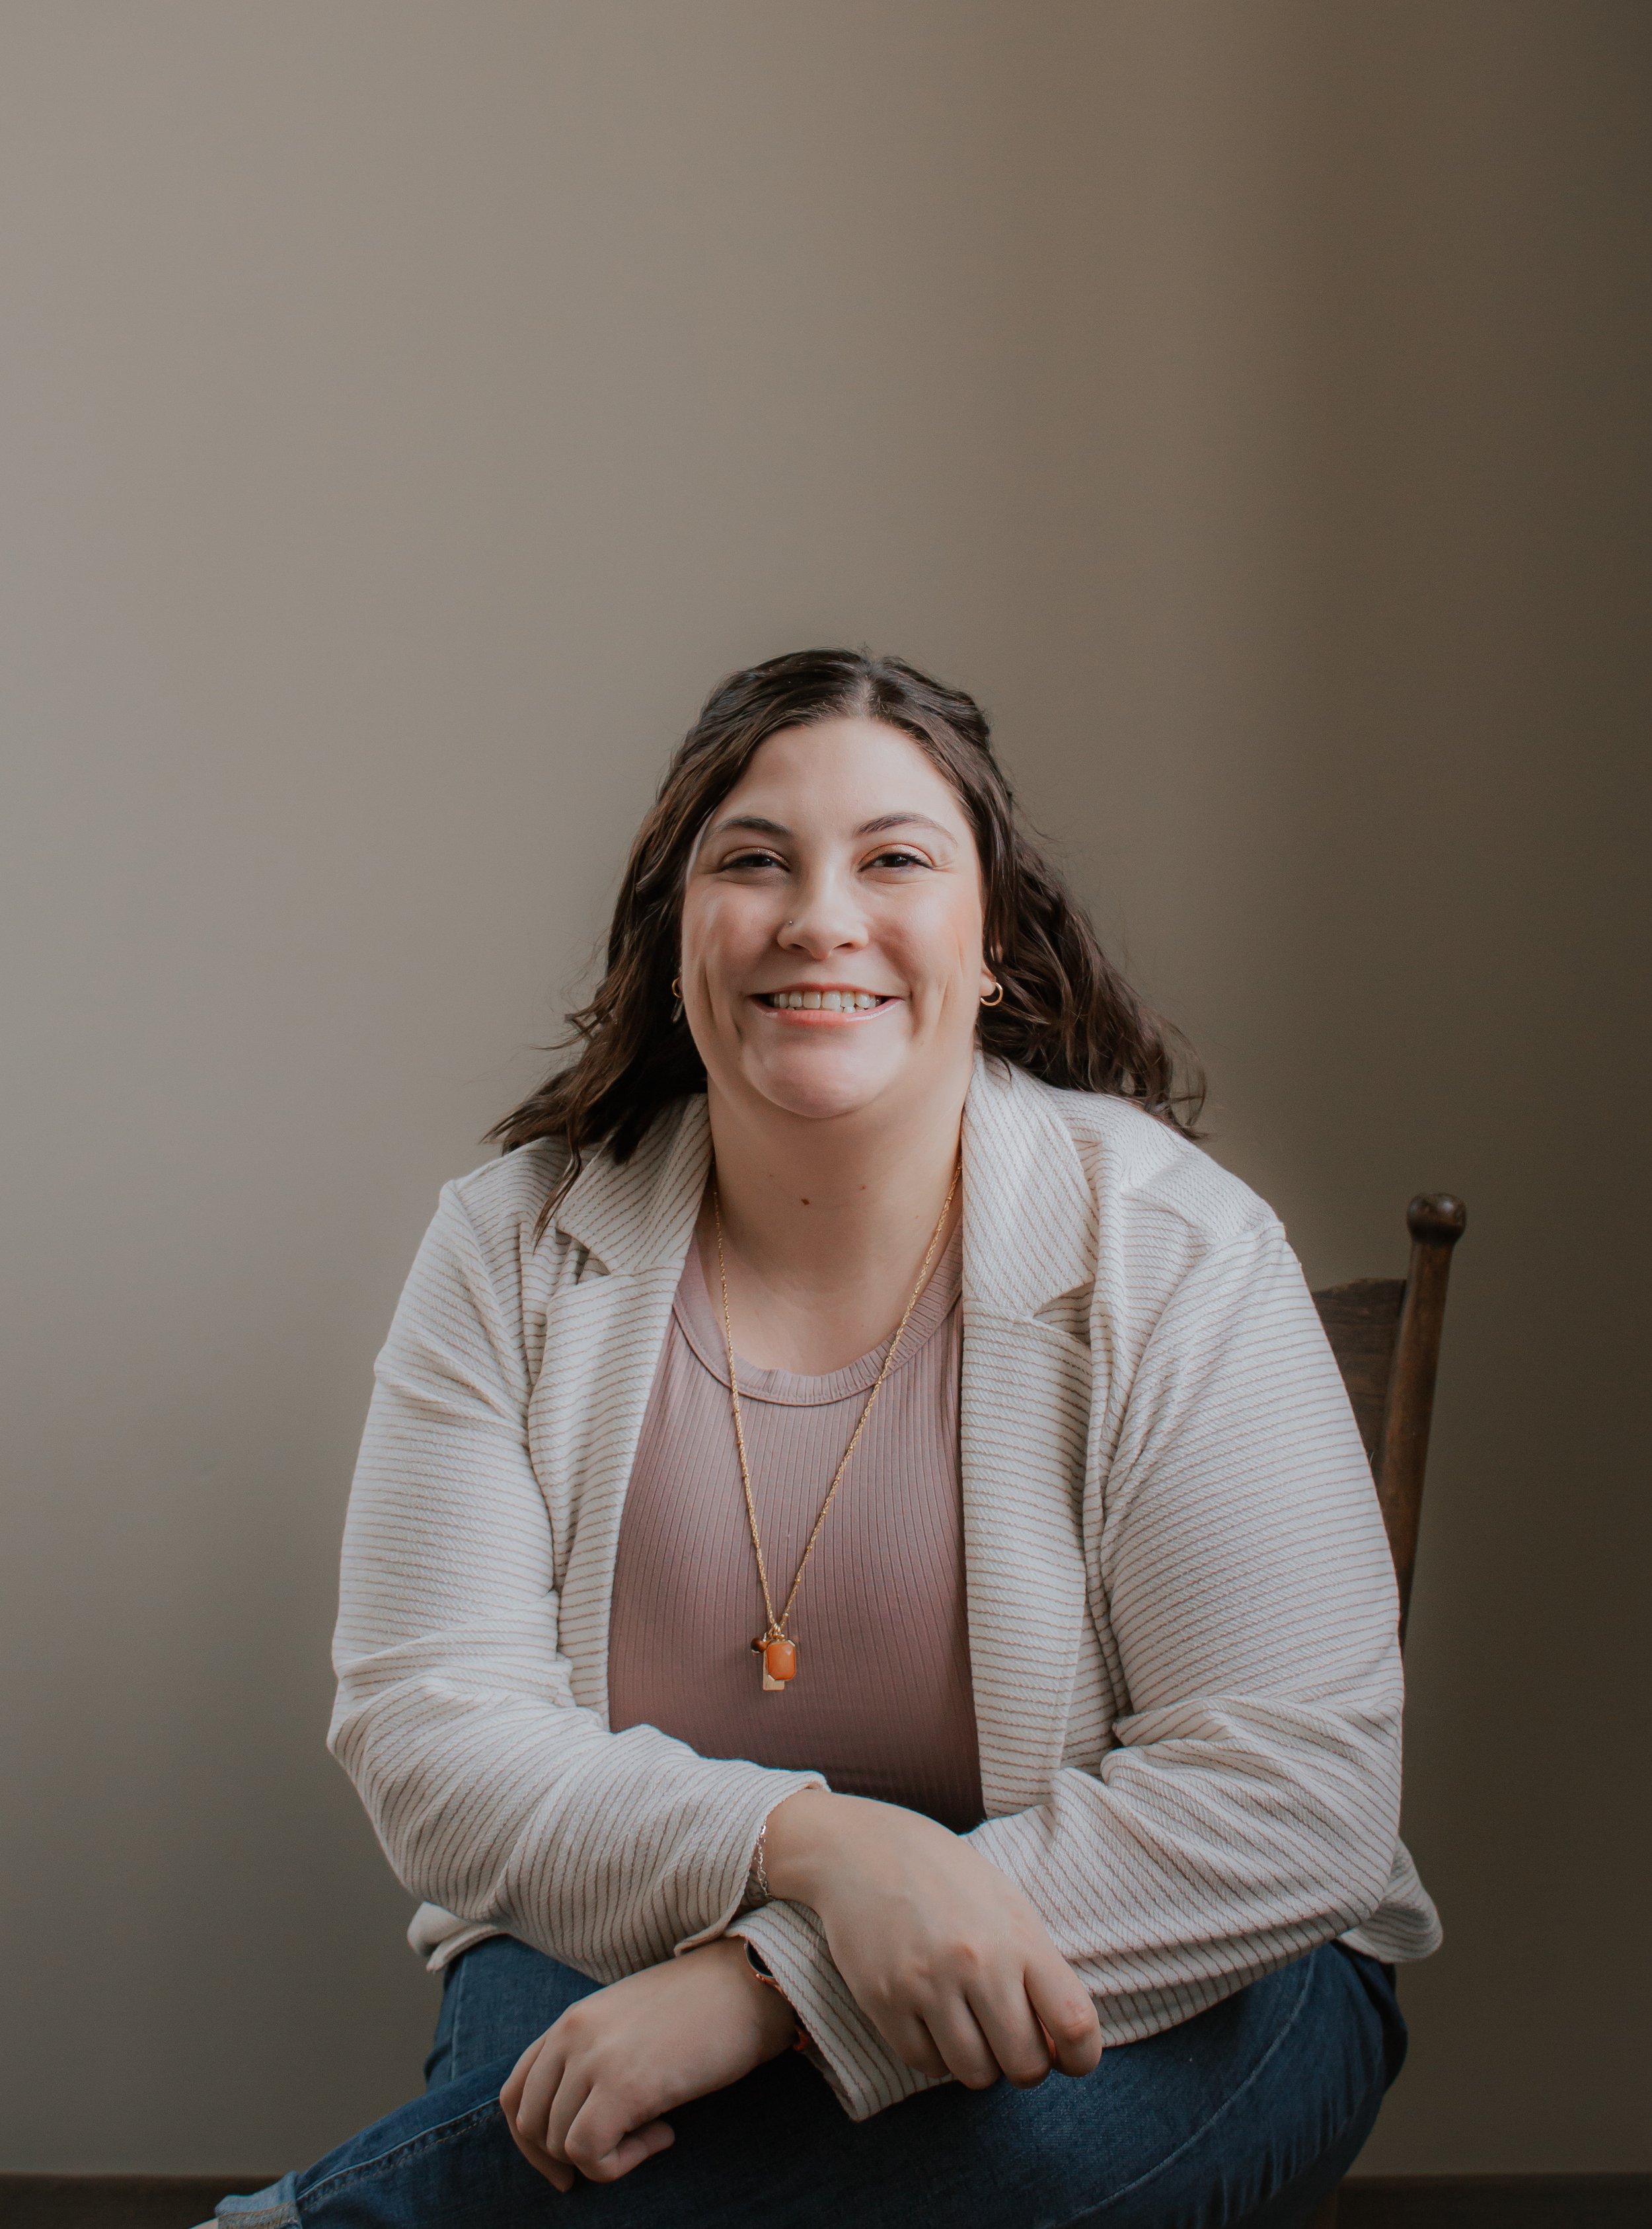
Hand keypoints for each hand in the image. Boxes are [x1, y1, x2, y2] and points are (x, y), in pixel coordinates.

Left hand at [500, 1937, 796, 2190]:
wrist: (749, 1984)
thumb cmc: (701, 2006)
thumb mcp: (629, 2022)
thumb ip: (594, 2055)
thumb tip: (580, 2115)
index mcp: (571, 2021)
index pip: (514, 2094)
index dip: (531, 2142)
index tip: (564, 2166)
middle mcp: (572, 2035)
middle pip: (531, 2125)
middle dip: (565, 2157)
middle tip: (618, 2153)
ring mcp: (594, 2058)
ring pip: (559, 2142)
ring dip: (605, 2156)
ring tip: (655, 2130)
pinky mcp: (623, 2085)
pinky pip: (589, 2152)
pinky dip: (618, 2164)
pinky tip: (663, 2135)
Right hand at [764, 1789, 1102, 2090]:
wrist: (861, 1849)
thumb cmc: (946, 1877)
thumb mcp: (1006, 1905)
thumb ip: (1036, 1969)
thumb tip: (1057, 2047)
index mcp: (1017, 1935)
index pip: (1074, 2022)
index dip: (1081, 2057)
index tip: (1070, 2059)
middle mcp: (976, 1961)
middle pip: (1024, 2065)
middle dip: (1026, 2066)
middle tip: (1011, 2043)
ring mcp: (926, 1983)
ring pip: (974, 2074)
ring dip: (979, 2063)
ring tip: (970, 2027)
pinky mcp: (883, 2000)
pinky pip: (925, 2064)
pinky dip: (935, 2055)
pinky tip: (932, 2020)